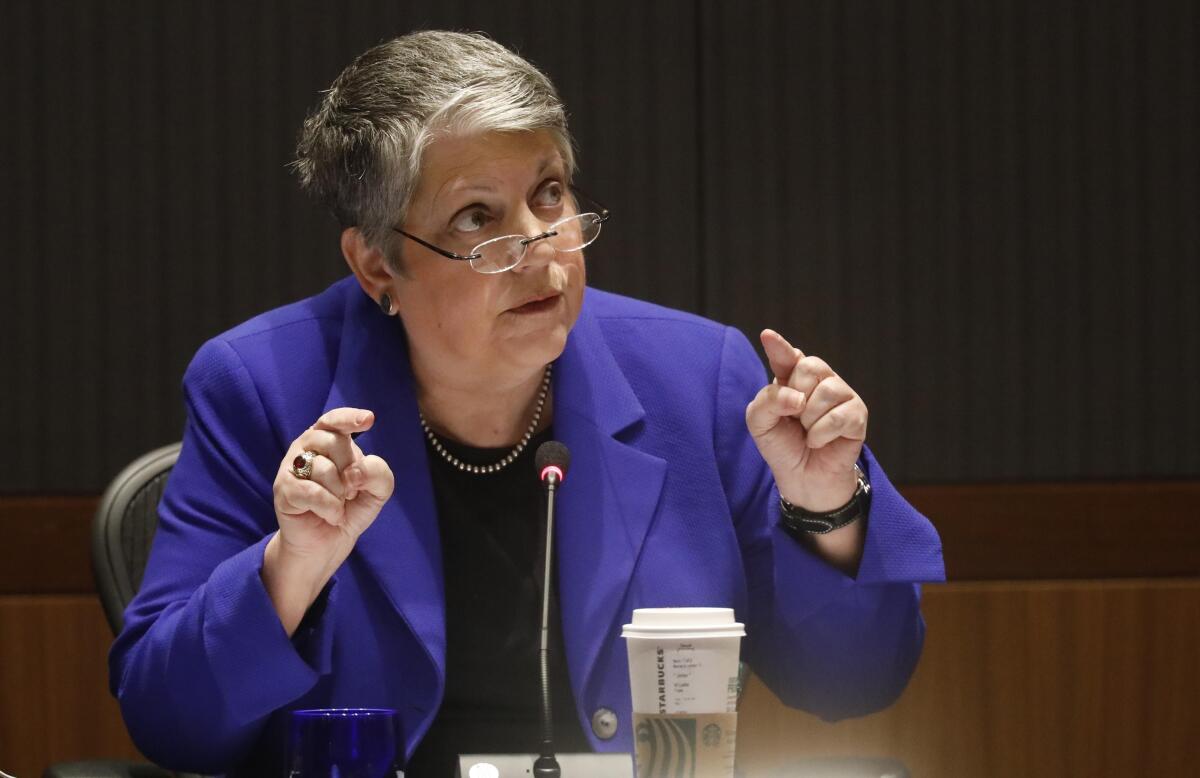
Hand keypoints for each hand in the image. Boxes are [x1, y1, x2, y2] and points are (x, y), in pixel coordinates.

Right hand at [271, 407, 393, 567]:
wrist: (328, 542)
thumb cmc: (351, 508)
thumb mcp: (377, 490)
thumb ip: (378, 473)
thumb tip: (354, 471)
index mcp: (329, 438)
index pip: (336, 420)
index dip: (350, 418)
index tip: (369, 419)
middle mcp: (306, 446)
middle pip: (335, 442)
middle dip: (351, 469)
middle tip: (349, 489)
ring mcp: (291, 466)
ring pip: (323, 468)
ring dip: (340, 493)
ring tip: (338, 504)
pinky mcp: (283, 489)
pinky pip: (312, 492)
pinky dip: (329, 507)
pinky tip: (332, 515)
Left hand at [745, 330, 867, 511]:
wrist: (801, 478)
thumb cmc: (782, 445)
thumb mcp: (760, 423)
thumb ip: (768, 401)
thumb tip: (797, 397)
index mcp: (793, 376)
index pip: (788, 356)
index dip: (779, 346)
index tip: (767, 336)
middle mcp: (821, 380)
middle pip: (810, 367)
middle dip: (796, 396)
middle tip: (795, 418)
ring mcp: (842, 396)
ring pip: (826, 392)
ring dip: (809, 419)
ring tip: (807, 432)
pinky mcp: (857, 416)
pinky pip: (838, 417)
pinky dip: (821, 434)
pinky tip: (818, 442)